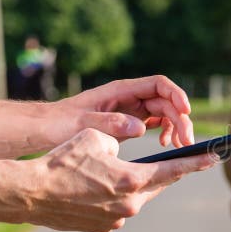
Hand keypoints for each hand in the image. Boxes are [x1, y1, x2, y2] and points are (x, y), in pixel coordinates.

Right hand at [25, 128, 213, 231]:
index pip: (174, 170)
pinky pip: (118, 210)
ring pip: (137, 198)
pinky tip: (100, 189)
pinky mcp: (103, 228)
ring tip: (118, 173)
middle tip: (175, 162)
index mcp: (133, 180)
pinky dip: (115, 198)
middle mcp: (130, 204)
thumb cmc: (62, 161)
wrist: (29, 194)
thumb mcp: (97, 138)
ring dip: (134, 185)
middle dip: (165, 173)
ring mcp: (116, 220)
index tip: (215, 157)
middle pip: (157, 185)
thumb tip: (126, 151)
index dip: (197, 163)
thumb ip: (121, 140)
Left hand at [49, 75, 195, 147]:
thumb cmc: (59, 124)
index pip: (158, 85)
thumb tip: (140, 127)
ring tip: (179, 146)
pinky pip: (156, 123)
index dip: (176, 95)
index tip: (186, 111)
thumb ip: (110, 124)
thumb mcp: (81, 124)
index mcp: (121, 91)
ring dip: (176, 127)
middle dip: (180, 119)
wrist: (44, 129)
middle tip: (186, 142)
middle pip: (166, 102)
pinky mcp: (130, 122)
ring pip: (164, 113)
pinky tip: (165, 146)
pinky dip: (165, 133)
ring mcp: (131, 109)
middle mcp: (129, 97)